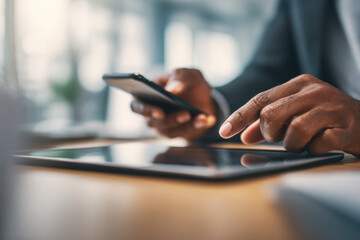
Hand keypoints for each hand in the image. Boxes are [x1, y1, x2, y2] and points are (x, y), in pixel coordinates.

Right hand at [131, 68, 216, 139]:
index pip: (136, 105)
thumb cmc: (189, 83)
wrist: (204, 98)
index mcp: (146, 94)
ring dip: (184, 123)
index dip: (143, 109)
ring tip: (198, 115)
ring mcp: (161, 125)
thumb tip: (171, 89)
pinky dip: (194, 125)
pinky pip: (182, 133)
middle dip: (169, 119)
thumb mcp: (189, 74)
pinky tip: (204, 119)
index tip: (158, 110)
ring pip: (168, 129)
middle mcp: (150, 112)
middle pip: (152, 121)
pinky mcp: (173, 132)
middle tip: (184, 114)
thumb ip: (180, 77)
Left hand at [219, 74, 359, 155]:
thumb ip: (269, 124)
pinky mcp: (346, 127)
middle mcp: (314, 91)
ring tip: (304, 141)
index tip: (223, 132)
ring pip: (293, 130)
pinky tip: (322, 144)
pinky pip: (316, 144)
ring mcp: (331, 107)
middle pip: (271, 114)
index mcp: (299, 84)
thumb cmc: (324, 118)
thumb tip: (244, 136)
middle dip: (269, 132)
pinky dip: (313, 149)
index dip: (239, 117)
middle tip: (279, 137)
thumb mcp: (295, 114)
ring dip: (293, 143)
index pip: (260, 100)